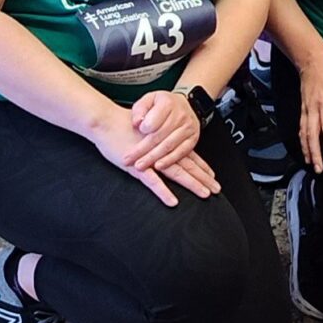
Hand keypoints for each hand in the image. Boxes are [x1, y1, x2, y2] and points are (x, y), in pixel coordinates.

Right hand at [92, 100, 216, 206]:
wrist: (106, 121)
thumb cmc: (121, 126)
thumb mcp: (143, 131)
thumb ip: (154, 139)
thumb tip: (161, 145)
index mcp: (163, 142)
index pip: (187, 155)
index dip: (201, 166)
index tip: (212, 175)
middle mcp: (161, 150)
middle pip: (187, 166)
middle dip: (203, 178)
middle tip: (216, 189)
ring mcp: (150, 159)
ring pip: (176, 173)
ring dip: (192, 184)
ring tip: (204, 194)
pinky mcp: (137, 166)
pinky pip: (153, 182)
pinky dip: (163, 192)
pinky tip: (173, 201)